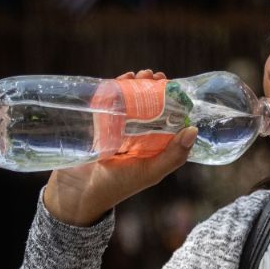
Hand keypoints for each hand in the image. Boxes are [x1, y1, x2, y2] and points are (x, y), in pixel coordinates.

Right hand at [42, 69, 197, 226]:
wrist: (77, 193)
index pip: (167, 118)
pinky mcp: (98, 126)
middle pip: (149, 106)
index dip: (171, 100)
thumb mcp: (150, 172)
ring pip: (129, 102)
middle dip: (152, 88)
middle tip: (152, 76)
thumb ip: (173, 156)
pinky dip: (113, 89)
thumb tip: (192, 129)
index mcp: (153, 147)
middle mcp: (137, 137)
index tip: (171, 85)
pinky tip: (120, 80)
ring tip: (137, 75)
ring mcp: (116, 130)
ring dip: (135, 85)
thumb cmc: (117, 186)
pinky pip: (107, 104)